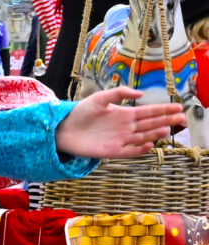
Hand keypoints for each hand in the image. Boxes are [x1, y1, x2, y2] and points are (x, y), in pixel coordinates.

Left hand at [55, 87, 184, 159]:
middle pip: (151, 124)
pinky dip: (140, 149)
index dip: (164, 109)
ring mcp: (120, 139)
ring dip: (155, 134)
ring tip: (166, 129)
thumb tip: (140, 93)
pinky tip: (149, 145)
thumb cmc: (81, 112)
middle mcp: (126, 127)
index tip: (179, 107)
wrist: (63, 128)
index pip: (149, 111)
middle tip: (182, 118)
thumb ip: (119, 93)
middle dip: (166, 121)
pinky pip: (129, 151)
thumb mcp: (100, 98)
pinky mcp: (111, 151)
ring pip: (143, 137)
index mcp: (125, 114)